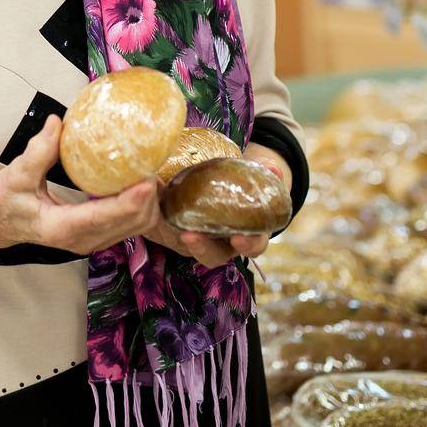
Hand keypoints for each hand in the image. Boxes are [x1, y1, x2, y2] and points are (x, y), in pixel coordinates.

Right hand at [0, 115, 160, 254]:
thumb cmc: (5, 202)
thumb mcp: (14, 175)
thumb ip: (37, 152)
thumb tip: (57, 123)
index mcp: (61, 227)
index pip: (103, 217)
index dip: (128, 201)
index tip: (146, 180)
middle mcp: (82, 240)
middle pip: (130, 224)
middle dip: (147, 197)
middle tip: (152, 163)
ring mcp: (92, 241)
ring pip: (136, 227)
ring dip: (149, 202)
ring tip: (149, 170)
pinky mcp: (97, 236)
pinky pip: (131, 225)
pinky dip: (142, 206)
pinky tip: (140, 181)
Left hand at [144, 143, 289, 267]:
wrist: (221, 184)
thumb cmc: (244, 189)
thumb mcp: (258, 183)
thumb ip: (267, 176)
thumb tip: (273, 170)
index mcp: (247, 236)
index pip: (250, 247)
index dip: (247, 245)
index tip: (238, 238)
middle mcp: (221, 244)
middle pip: (213, 256)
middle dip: (202, 248)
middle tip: (190, 235)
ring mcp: (198, 239)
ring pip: (186, 247)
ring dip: (171, 237)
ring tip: (163, 223)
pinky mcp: (174, 228)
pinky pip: (163, 229)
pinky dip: (155, 218)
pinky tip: (152, 195)